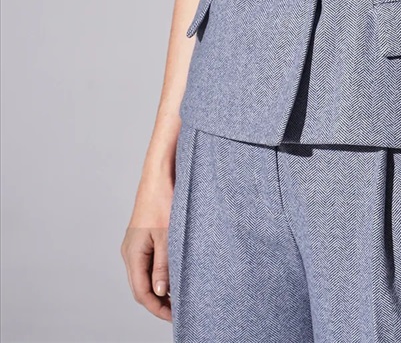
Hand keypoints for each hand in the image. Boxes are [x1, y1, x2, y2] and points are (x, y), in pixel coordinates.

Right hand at [121, 178, 173, 321]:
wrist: (160, 174)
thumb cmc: (163, 200)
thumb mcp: (167, 236)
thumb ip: (163, 266)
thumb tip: (161, 293)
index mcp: (132, 253)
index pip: (141, 292)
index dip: (157, 308)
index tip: (174, 316)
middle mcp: (130, 251)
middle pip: (141, 286)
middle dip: (159, 301)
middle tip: (179, 309)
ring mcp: (135, 244)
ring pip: (145, 274)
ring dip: (160, 286)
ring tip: (179, 295)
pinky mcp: (143, 236)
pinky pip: (148, 261)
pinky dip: (160, 272)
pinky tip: (174, 274)